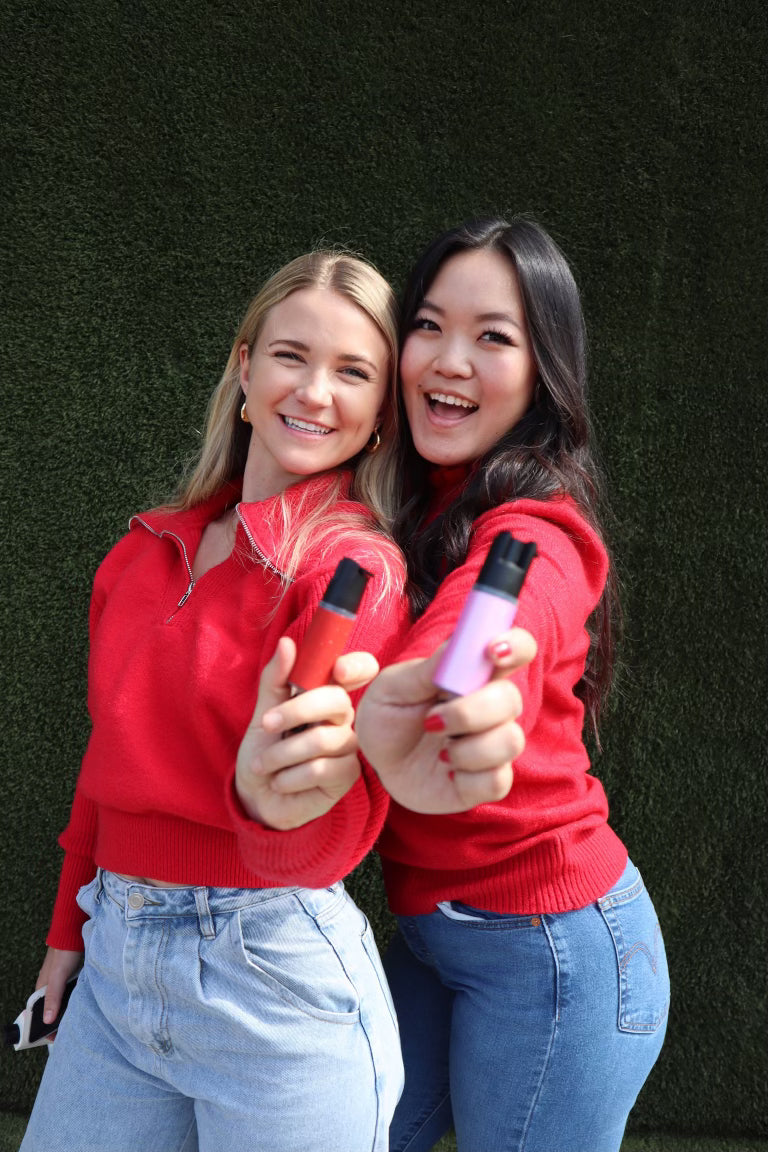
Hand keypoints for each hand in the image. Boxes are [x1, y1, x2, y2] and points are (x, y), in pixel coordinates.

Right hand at [35, 946, 82, 1033]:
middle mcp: (49, 988)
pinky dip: (75, 1002)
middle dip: (58, 1022)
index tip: (55, 1039)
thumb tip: (46, 1020)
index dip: (45, 1028)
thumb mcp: (58, 977)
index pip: (39, 1015)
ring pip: (62, 1003)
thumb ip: (53, 997)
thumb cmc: (64, 953)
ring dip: (67, 1012)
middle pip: (51, 1010)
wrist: (74, 933)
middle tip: (70, 1033)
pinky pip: (71, 995)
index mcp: (41, 990)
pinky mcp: (71, 978)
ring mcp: (61, 983)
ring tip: (78, 1023)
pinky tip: (83, 1006)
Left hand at [235, 638, 378, 830]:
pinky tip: (282, 782)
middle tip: (267, 723)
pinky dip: (290, 777)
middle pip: (336, 701)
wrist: (258, 797)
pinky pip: (321, 769)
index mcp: (326, 695)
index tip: (337, 669)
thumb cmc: (264, 751)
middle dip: (296, 710)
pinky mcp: (348, 776)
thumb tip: (287, 643)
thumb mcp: (263, 713)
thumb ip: (275, 679)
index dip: (357, 665)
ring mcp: (348, 746)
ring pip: (322, 739)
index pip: (359, 670)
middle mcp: (343, 717)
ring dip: (281, 753)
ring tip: (264, 765)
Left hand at [355, 626, 536, 813]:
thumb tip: (459, 644)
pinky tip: (448, 772)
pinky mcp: (489, 782)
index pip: (518, 648)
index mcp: (474, 675)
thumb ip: (428, 668)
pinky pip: (497, 780)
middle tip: (431, 719)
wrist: (377, 765)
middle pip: (511, 699)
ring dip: (467, 748)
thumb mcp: (393, 688)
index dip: (516, 644)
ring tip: (440, 751)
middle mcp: (493, 707)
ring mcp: (494, 745)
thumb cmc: (388, 717)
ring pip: (510, 741)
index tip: (492, 651)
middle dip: (470, 711)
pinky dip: (466, 778)